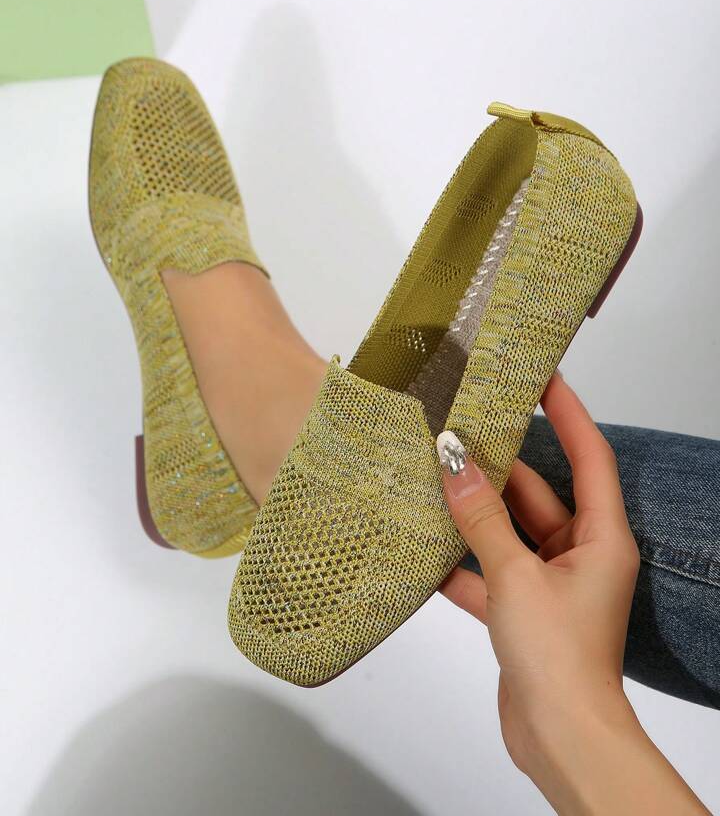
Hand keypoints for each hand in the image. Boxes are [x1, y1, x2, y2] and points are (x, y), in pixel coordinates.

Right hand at [440, 373, 708, 814]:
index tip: (542, 376)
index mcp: (601, 538)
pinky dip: (459, 562)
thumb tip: (452, 461)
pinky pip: (489, 571)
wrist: (560, 740)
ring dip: (471, 514)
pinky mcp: (523, 611)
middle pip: (538, 493)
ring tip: (430, 477)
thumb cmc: (558, 655)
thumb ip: (481, 518)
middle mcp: (581, 554)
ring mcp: (550, 584)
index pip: (589, 456)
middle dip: (498, 466)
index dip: (568, 412)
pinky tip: (421, 547)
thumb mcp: (515, 575)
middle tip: (459, 426)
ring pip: (507, 532)